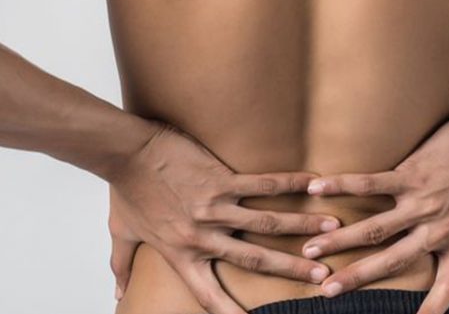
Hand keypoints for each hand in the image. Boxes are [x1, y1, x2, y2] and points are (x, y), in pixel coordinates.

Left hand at [107, 120, 340, 313]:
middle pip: (255, 260)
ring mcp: (215, 207)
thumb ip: (123, 267)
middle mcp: (203, 236)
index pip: (211, 295)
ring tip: (330, 229)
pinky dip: (289, 183)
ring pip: (267, 223)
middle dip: (291, 269)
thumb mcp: (123, 235)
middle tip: (321, 276)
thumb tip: (118, 295)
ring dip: (301, 227)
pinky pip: (262, 184)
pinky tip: (312, 182)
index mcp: (182, 254)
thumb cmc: (127, 191)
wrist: (128, 153)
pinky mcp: (221, 179)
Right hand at [300, 104, 448, 313]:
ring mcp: (421, 204)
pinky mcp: (410, 175)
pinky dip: (341, 187)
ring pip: (372, 230)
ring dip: (338, 240)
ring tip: (312, 247)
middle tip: (326, 289)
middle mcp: (437, 231)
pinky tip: (317, 189)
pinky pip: (369, 184)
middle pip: (390, 263)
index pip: (446, 289)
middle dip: (355, 278)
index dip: (430, 311)